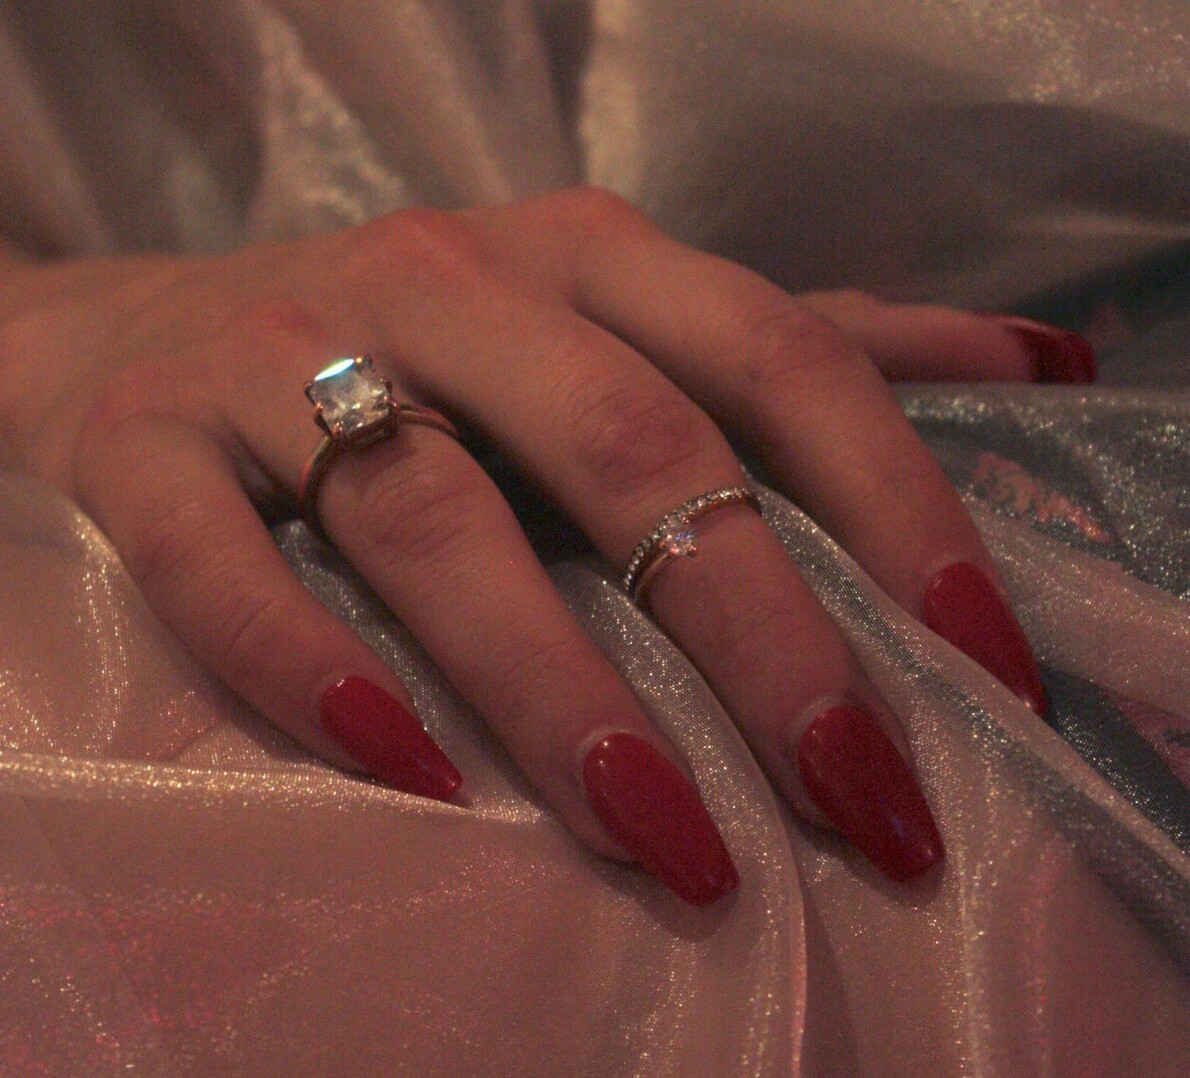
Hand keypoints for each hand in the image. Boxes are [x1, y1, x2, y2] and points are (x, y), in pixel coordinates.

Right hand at [0, 189, 1092, 903]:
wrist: (136, 331)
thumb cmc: (418, 347)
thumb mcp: (618, 313)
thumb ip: (819, 342)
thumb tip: (1047, 367)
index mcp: (580, 253)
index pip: (779, 357)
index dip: (899, 508)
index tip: (989, 674)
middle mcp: (444, 284)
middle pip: (628, 451)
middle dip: (764, 638)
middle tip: (864, 804)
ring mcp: (279, 354)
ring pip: (433, 519)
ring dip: (562, 691)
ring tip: (675, 840)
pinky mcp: (142, 444)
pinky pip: (221, 566)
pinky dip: (307, 672)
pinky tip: (411, 780)